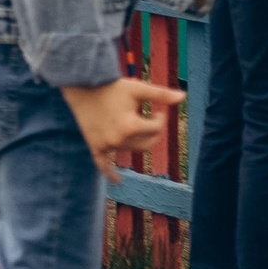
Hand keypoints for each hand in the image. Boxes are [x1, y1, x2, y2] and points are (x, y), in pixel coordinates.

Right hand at [59, 78, 184, 180]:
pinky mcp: (95, 146)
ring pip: (130, 150)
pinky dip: (110, 173)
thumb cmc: (114, 87)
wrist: (84, 87)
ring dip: (138, 142)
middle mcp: (118, 139)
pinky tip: (118, 181)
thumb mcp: (139, 89)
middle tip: (154, 122)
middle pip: (146, 143)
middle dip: (154, 133)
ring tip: (140, 131)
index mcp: (131, 126)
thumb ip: (161, 94)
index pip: (156, 129)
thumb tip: (183, 97)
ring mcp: (105, 145)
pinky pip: (103, 164)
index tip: (158, 111)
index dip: (161, 119)